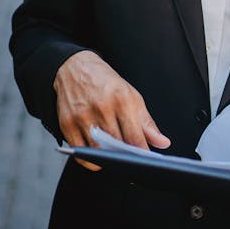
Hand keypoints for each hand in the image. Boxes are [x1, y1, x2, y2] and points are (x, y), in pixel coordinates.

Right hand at [54, 50, 170, 169]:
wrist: (76, 67)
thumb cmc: (106, 83)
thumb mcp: (132, 97)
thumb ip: (147, 123)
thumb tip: (162, 143)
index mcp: (122, 100)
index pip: (134, 136)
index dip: (141, 152)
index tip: (146, 161)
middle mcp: (102, 108)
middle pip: (116, 144)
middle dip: (125, 156)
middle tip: (131, 160)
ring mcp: (82, 116)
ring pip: (98, 150)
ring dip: (107, 158)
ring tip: (114, 156)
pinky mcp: (67, 123)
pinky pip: (80, 152)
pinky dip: (89, 159)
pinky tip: (97, 155)